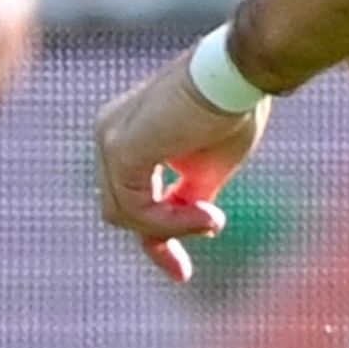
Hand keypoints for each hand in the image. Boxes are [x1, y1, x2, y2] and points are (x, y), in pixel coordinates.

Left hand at [94, 52, 267, 283]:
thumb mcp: (206, 170)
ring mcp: (109, 139)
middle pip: (121, 210)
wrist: (240, 74)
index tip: (183, 273)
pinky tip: (206, 215)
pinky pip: (137, 209)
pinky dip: (171, 221)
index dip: (157, 236)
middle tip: (204, 238)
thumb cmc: (233, 110)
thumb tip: (192, 228)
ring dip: (172, 228)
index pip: (128, 197)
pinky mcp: (120, 149)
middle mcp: (109, 134)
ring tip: (213, 218)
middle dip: (160, 236)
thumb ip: (187, 199)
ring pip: (125, 214)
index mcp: (127, 134)